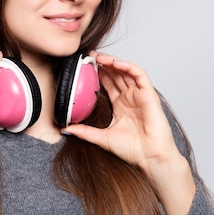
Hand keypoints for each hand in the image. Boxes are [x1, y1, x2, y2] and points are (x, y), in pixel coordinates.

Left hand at [63, 52, 194, 214]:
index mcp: (121, 105)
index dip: (98, 73)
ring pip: (127, 71)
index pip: (109, 83)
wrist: (150, 158)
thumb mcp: (101, 138)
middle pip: (116, 74)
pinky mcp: (149, 95)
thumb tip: (64, 129)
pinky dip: (128, 66)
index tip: (85, 66)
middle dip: (104, 63)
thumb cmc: (132, 150)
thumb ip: (84, 132)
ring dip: (113, 61)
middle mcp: (130, 98)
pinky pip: (139, 75)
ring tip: (99, 56)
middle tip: (89, 56)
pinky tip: (115, 63)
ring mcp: (140, 95)